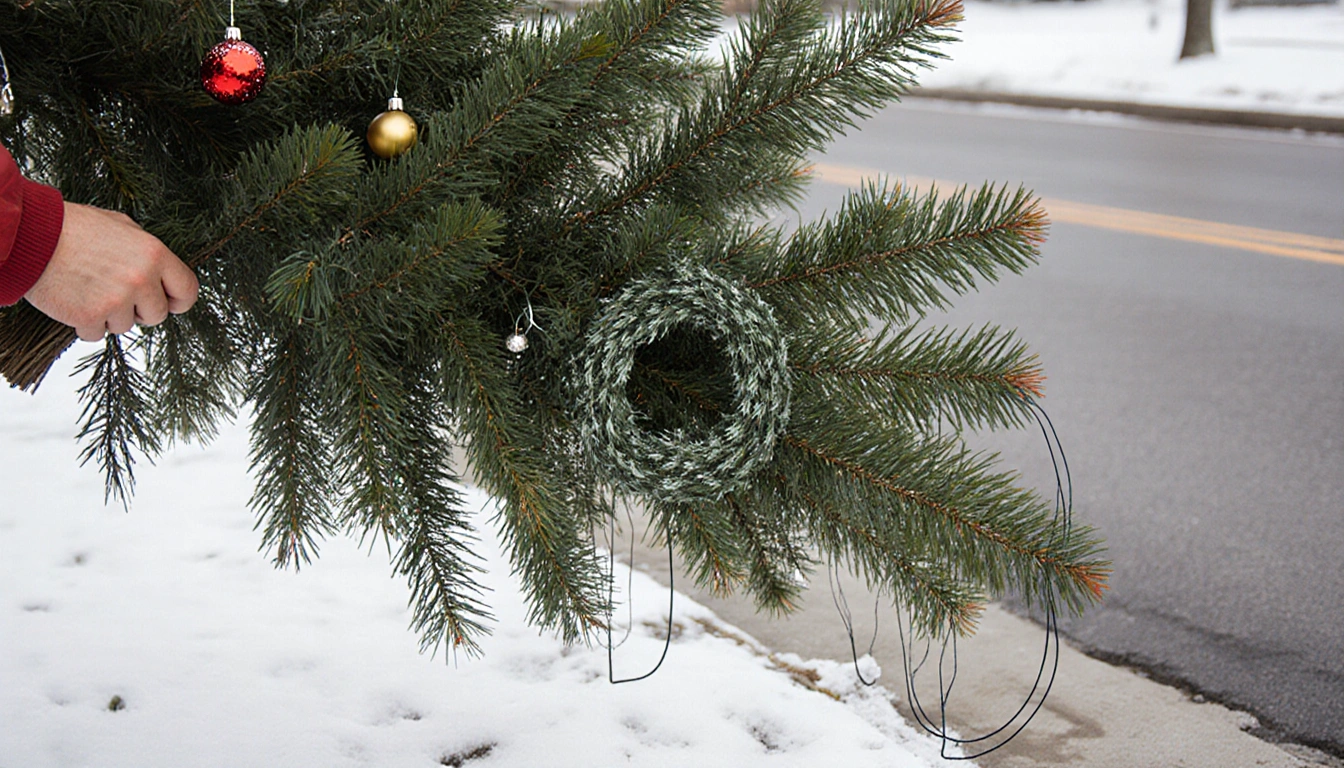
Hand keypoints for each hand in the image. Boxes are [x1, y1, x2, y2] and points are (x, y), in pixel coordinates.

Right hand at [24, 202, 198, 340]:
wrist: (31, 236)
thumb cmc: (73, 228)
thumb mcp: (121, 226)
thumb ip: (147, 250)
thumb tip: (164, 272)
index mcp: (155, 253)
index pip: (188, 291)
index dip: (178, 300)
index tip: (169, 302)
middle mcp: (140, 278)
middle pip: (157, 315)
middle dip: (140, 310)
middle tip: (118, 294)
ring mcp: (116, 300)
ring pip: (125, 326)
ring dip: (109, 315)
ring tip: (89, 289)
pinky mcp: (90, 316)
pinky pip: (97, 334)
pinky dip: (86, 323)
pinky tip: (75, 300)